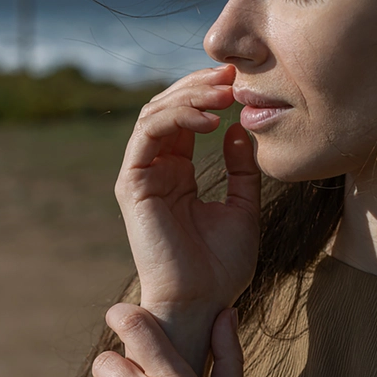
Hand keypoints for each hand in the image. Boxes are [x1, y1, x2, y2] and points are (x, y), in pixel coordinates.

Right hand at [115, 63, 260, 368]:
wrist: (203, 300)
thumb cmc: (223, 265)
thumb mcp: (244, 208)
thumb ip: (241, 170)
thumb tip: (239, 129)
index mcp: (179, 174)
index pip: (187, 118)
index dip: (210, 94)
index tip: (241, 80)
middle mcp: (157, 169)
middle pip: (169, 108)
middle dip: (200, 87)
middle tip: (234, 76)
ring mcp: (142, 175)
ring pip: (155, 114)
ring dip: (190, 96)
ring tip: (225, 93)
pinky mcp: (132, 184)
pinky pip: (148, 135)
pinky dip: (176, 119)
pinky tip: (209, 120)